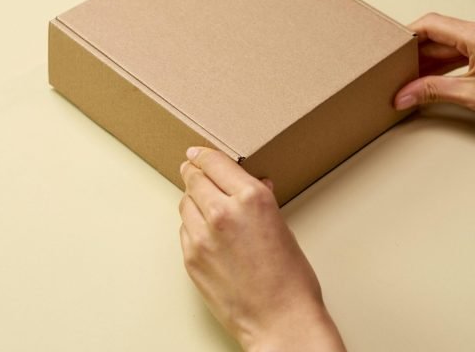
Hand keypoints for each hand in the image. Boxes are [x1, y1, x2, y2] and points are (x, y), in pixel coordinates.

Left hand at [178, 146, 345, 351]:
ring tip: (206, 206)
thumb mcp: (282, 228)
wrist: (279, 321)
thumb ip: (262, 201)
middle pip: (193, 178)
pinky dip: (192, 226)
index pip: (215, 162)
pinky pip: (184, 230)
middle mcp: (223, 212)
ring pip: (185, 203)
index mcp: (252, 198)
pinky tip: (207, 232)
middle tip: (192, 169)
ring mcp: (202, 236)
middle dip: (193, 172)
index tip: (196, 152)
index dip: (203, 155)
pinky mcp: (191, 257)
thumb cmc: (290, 280)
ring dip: (193, 200)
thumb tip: (256, 184)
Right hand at [394, 11, 474, 128]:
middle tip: (399, 71)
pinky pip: (466, 43)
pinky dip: (451, 58)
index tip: (391, 48)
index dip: (408, 36)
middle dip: (419, 53)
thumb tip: (404, 95)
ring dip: (434, 58)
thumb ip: (432, 91)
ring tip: (415, 76)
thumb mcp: (473, 96)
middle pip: (441, 33)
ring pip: (453, 39)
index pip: (432, 25)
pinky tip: (437, 73)